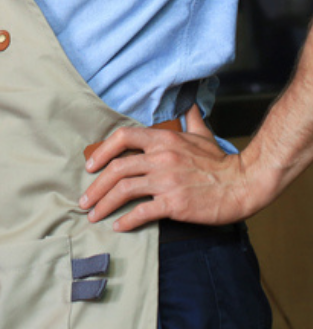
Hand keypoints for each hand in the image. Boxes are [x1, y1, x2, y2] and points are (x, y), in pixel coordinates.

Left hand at [80, 106, 256, 230]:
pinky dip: (126, 220)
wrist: (243, 184)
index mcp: (163, 139)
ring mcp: (167, 181)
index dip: (102, 151)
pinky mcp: (175, 204)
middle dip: (96, 187)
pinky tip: (118, 226)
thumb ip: (189, 118)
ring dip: (104, 204)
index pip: (123, 138)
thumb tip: (187, 103)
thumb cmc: (220, 162)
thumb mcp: (201, 134)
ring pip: (124, 191)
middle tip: (85, 200)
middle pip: (117, 169)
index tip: (90, 166)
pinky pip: (142, 212)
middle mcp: (161, 158)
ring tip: (94, 215)